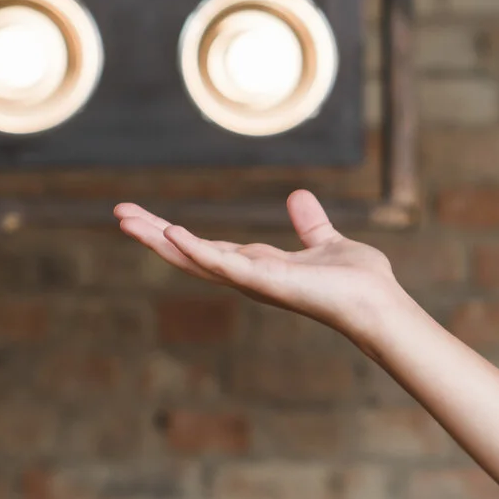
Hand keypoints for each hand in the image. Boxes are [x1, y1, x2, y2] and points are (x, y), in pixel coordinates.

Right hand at [113, 189, 404, 339]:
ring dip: (162, 240)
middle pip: (189, 254)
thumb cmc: (358, 281)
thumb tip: (298, 196)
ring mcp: (255, 280)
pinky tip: (173, 233)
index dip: (176, 233)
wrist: (379, 302)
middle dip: (154, 235)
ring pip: (197, 259)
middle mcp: (249, 275)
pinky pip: (226, 265)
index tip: (146, 216)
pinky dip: (199, 250)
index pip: (207, 246)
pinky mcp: (268, 282)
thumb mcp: (327, 241)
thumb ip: (310, 223)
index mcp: (259, 264)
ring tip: (128, 220)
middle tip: (119, 213)